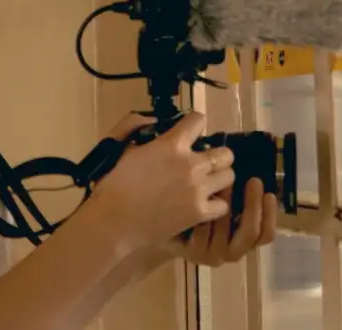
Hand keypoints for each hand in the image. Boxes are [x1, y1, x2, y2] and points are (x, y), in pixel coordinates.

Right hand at [90, 111, 236, 251]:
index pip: (198, 120)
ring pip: (229, 176)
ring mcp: (198, 189)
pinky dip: (215, 204)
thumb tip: (152, 120)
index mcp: (172, 144)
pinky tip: (202, 203)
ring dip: (218, 177)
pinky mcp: (200, 212)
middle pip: (225, 153)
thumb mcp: (119, 145)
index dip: (194, 125)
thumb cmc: (112, 183)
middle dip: (216, 155)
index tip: (190, 133)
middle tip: (203, 162)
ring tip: (206, 183)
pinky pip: (223, 204)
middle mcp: (191, 164)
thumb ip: (133, 124)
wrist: (113, 220)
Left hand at [165, 177, 276, 266]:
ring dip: (226, 207)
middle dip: (254, 206)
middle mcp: (231, 251)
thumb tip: (252, 172)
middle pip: (250, 233)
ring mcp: (212, 255)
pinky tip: (196, 201)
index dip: (270, 215)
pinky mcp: (193, 254)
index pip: (265, 234)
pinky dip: (201, 219)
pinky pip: (202, 236)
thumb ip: (237, 195)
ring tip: (222, 185)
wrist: (165, 228)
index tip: (268, 192)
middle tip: (253, 181)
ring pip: (226, 233)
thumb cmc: (197, 211)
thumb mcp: (221, 203)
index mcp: (243, 240)